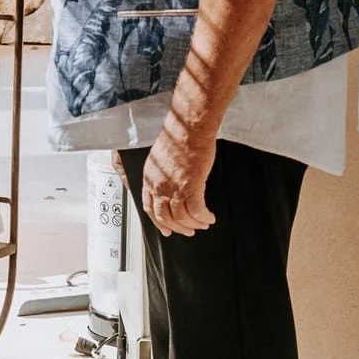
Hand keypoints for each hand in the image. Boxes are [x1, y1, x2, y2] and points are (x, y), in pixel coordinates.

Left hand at [142, 116, 217, 235]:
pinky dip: (203, 217)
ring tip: (202, 225)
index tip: (165, 228)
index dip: (158, 221)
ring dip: (193, 224)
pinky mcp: (191, 187)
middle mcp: (159, 186)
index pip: (149, 207)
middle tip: (187, 231)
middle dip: (177, 227)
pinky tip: (209, 218)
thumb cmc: (178, 136)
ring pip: (181, 217)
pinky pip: (197, 211)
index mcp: (150, 178)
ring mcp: (174, 188)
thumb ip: (164, 173)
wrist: (189, 128)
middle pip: (165, 217)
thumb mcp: (162, 157)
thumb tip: (171, 184)